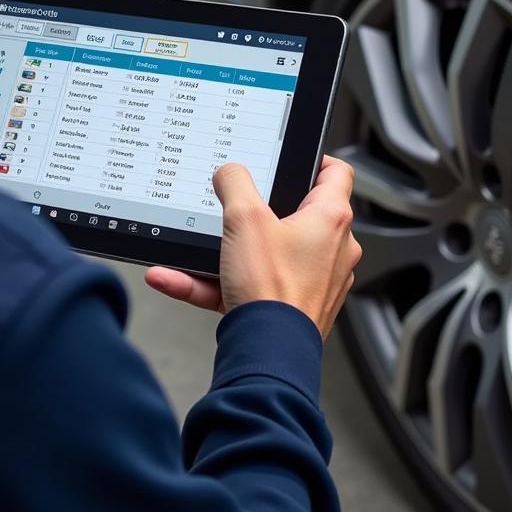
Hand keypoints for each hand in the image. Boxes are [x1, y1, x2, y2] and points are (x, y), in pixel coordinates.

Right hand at [145, 156, 360, 339]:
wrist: (268, 353)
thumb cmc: (271, 290)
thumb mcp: (243, 219)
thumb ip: (234, 184)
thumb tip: (229, 171)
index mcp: (331, 219)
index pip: (335, 173)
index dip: (314, 159)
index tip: (291, 159)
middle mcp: (332, 249)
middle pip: (296, 215)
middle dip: (259, 213)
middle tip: (236, 207)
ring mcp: (316, 281)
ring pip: (267, 254)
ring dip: (228, 252)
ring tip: (194, 249)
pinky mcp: (296, 307)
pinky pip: (252, 285)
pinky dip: (216, 282)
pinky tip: (175, 278)